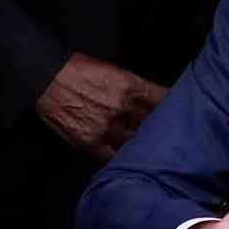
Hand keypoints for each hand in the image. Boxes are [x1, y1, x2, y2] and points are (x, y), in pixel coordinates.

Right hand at [33, 53, 166, 162]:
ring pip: (137, 143)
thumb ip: (135, 87)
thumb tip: (154, 100)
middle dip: (162, 128)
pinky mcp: (91, 143)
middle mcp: (121, 108)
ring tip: (153, 150)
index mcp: (130, 86)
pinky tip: (130, 159)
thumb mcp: (113, 70)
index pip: (163, 101)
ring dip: (145, 145)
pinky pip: (115, 157)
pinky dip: (123, 157)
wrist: (47, 78)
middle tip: (171, 133)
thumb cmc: (78, 70)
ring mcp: (107, 128)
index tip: (181, 111)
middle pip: (153, 124)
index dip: (174, 107)